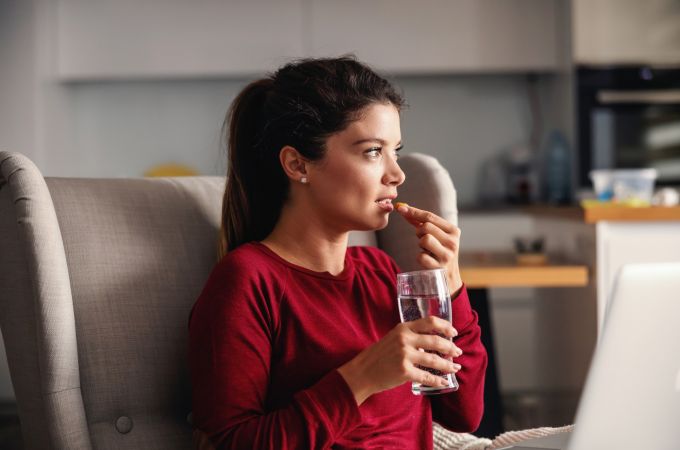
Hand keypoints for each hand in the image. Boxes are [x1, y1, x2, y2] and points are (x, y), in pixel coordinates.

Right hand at [337, 316, 462, 404]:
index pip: (429, 321)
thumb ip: (410, 337)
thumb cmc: (378, 355)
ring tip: (455, 367)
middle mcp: (405, 339)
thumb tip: (433, 342)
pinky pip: (427, 376)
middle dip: (450, 347)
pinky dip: (438, 380)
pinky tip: (444, 382)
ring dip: (448, 365)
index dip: (445, 326)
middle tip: (458, 352)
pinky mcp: (404, 372)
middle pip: (435, 340)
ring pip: (434, 359)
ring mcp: (405, 355)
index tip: (454, 332)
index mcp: (403, 328)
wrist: (362, 372)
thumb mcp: (393, 338)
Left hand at [395, 203, 462, 295]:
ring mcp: (447, 255)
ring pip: (424, 240)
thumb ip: (423, 223)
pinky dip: (420, 257)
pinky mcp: (439, 267)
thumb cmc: (439, 253)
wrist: (448, 278)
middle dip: (419, 232)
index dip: (413, 211)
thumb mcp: (437, 236)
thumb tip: (404, 209)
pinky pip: (420, 256)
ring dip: (420, 245)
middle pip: (426, 227)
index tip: (400, 208)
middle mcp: (453, 242)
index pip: (430, 216)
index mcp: (454, 231)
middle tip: (423, 240)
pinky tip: (427, 260)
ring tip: (427, 250)